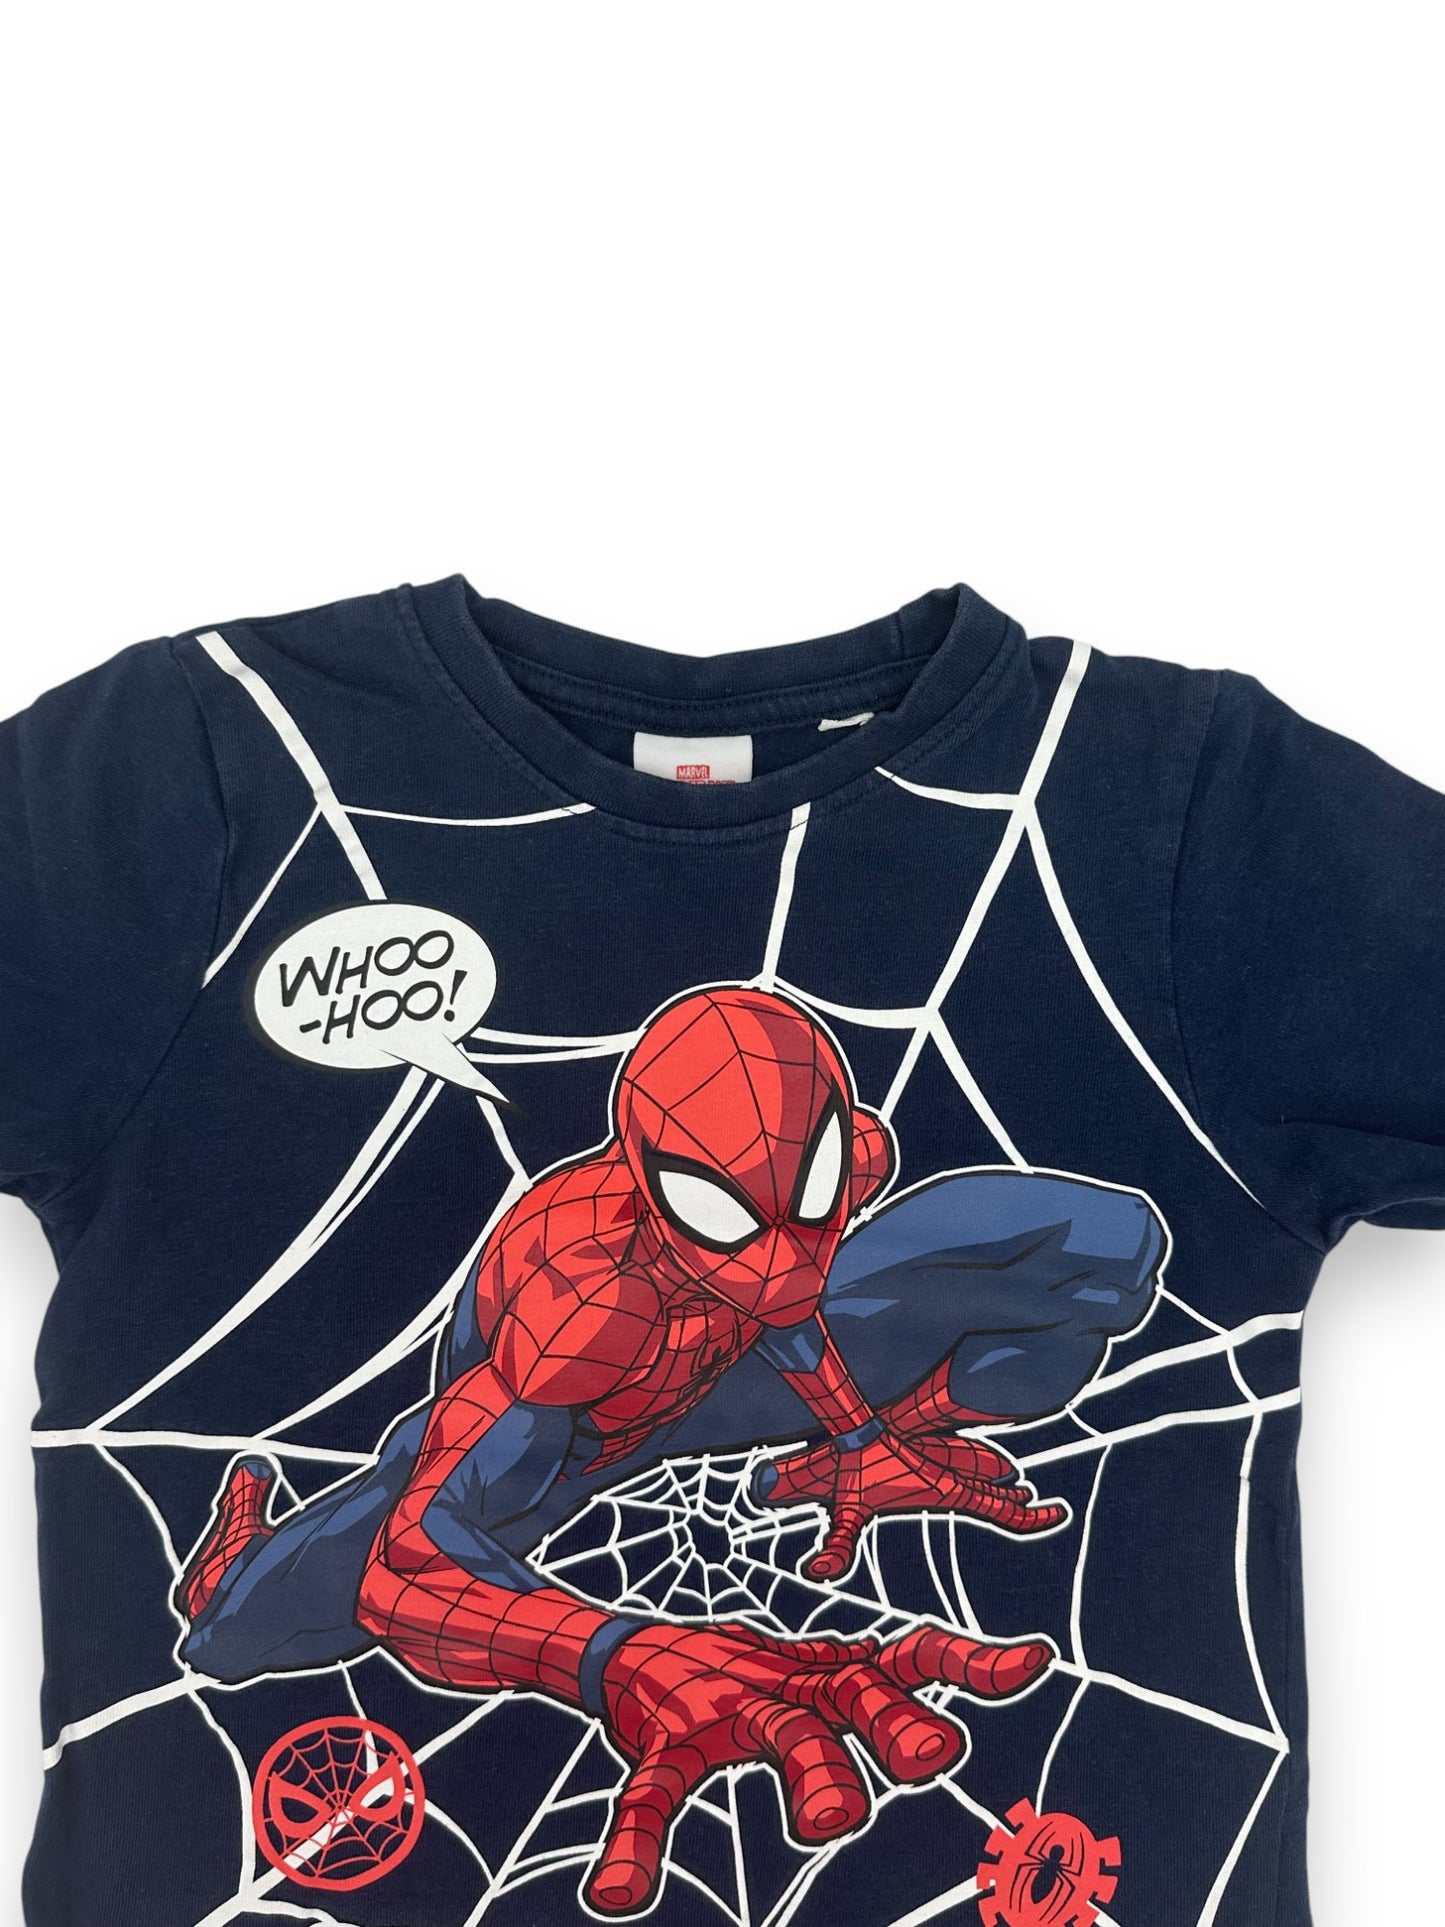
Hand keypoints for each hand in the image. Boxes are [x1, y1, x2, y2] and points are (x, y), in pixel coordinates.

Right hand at [587, 1618, 1053, 1914]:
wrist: (635, 1652)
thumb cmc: (746, 1678)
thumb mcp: (815, 1680)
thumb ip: (890, 1688)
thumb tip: (983, 1703)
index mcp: (830, 1679)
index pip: (909, 1658)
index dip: (970, 1661)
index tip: (1038, 1658)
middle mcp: (791, 1685)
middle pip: (857, 1693)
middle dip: (897, 1723)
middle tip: (939, 1756)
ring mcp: (729, 1709)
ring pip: (783, 1734)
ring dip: (813, 1774)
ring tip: (833, 1826)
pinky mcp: (663, 1742)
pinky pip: (652, 1795)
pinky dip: (635, 1843)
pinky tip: (621, 1894)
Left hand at [753, 1427, 1068, 1580]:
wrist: (850, 1428)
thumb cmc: (852, 1471)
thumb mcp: (846, 1512)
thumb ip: (836, 1544)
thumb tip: (817, 1571)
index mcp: (944, 1489)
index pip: (994, 1506)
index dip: (1026, 1515)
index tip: (1055, 1513)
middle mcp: (949, 1478)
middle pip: (994, 1495)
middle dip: (1021, 1507)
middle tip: (1051, 1512)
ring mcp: (942, 1467)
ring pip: (983, 1480)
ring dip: (1002, 1491)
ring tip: (1022, 1497)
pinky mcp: (931, 1461)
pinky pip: (969, 1471)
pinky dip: (985, 1477)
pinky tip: (987, 1481)